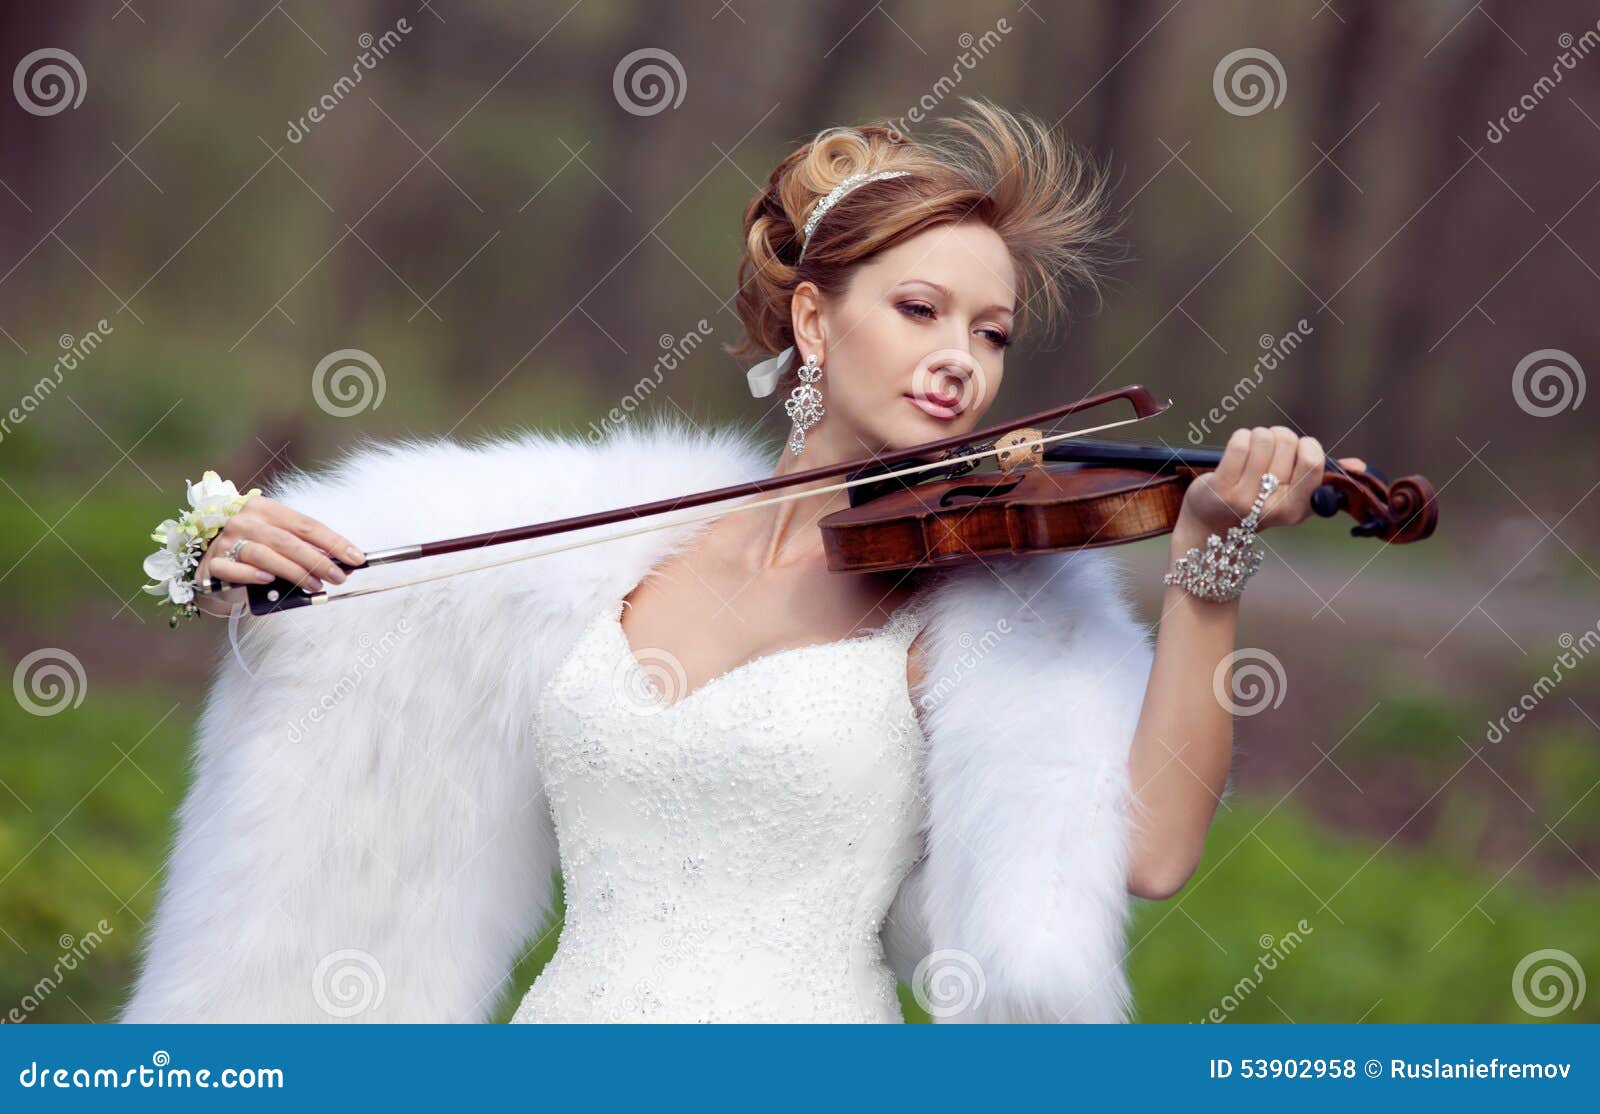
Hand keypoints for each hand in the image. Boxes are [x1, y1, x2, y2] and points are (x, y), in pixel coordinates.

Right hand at [195, 495, 365, 593]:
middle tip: (339, 576)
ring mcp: (226, 541)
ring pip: (266, 555)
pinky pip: (235, 569)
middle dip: (319, 561)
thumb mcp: (281, 542)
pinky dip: (254, 575)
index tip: (356, 558)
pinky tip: (270, 580)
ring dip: (295, 572)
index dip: (334, 542)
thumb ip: (306, 548)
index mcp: (265, 508)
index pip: (306, 525)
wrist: (212, 564)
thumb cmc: (254, 552)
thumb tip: (343, 562)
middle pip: (289, 541)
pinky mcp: (214, 563)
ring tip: (315, 585)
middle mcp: (245, 521)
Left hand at [1172, 425, 1365, 549]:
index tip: (1297, 449)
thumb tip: (1358, 466)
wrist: (1213, 526)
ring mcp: (1245, 498)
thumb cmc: (1257, 504)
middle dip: (1279, 437)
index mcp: (1297, 509)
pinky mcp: (1220, 488)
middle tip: (1269, 450)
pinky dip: (1241, 437)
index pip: (1312, 461)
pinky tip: (1238, 449)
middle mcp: (1273, 507)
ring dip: (1258, 435)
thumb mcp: (1292, 497)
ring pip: (1263, 438)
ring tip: (1252, 450)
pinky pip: (1240, 442)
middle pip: (1287, 442)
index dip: (1305, 445)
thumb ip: (1321, 480)